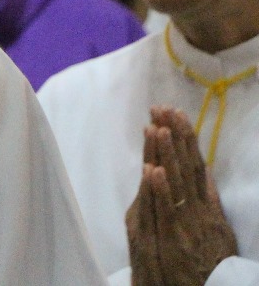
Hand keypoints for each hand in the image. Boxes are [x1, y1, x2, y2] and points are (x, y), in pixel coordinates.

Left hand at [126, 107, 237, 285]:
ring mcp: (187, 224)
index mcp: (206, 206)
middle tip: (164, 108)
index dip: (186, 138)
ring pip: (176, 183)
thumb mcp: (218, 228)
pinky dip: (161, 190)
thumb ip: (210, 198)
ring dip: (167, 155)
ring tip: (158, 127)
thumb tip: (205, 169)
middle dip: (176, 136)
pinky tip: (153, 170)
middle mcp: (198, 211)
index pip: (194, 164)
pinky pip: (167, 211)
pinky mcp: (175, 240)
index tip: (176, 114)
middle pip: (186, 167)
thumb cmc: (209, 263)